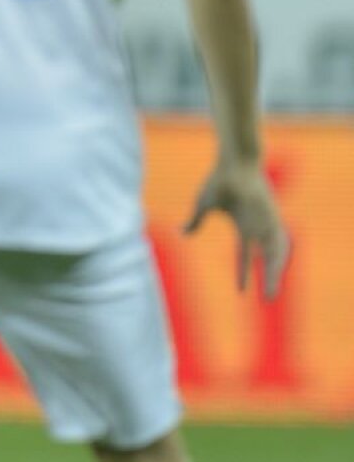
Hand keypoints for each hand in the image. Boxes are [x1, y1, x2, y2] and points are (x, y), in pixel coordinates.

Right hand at [184, 159, 289, 296]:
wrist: (234, 163)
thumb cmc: (219, 180)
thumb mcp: (203, 204)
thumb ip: (195, 221)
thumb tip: (181, 233)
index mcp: (243, 225)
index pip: (244, 254)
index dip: (242, 272)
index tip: (240, 291)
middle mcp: (258, 226)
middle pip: (265, 257)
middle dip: (267, 277)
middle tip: (268, 299)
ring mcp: (267, 221)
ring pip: (276, 252)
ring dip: (275, 272)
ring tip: (272, 292)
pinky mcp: (273, 215)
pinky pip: (280, 239)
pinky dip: (280, 254)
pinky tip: (279, 268)